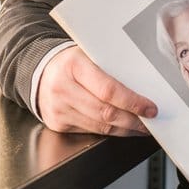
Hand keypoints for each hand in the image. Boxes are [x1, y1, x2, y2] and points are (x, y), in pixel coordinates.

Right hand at [38, 46, 156, 135]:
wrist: (39, 70)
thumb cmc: (69, 62)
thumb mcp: (88, 55)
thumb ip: (110, 68)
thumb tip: (142, 87)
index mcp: (74, 65)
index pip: (108, 90)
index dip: (133, 102)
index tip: (149, 108)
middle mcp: (63, 88)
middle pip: (106, 113)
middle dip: (133, 120)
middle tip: (149, 121)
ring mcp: (59, 109)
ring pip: (100, 127)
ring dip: (124, 130)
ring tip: (139, 127)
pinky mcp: (58, 124)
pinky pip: (90, 132)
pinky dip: (109, 132)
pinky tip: (119, 128)